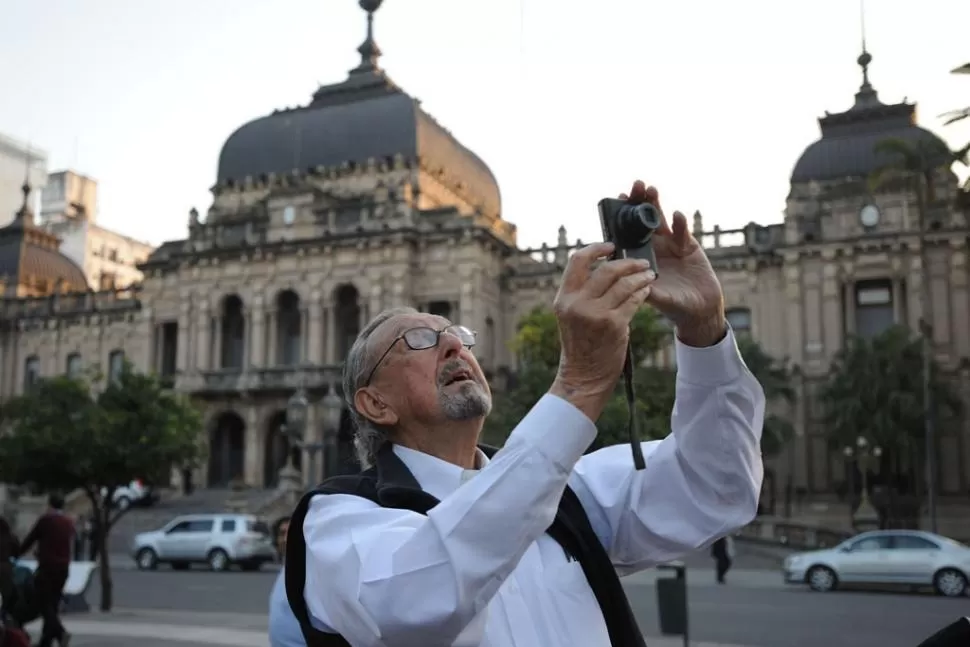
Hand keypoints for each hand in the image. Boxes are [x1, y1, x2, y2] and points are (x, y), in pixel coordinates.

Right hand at [549, 242, 654, 420]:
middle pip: (606, 269)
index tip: (611, 246)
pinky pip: (633, 301)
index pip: (577, 260)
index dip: (596, 248)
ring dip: (640, 277)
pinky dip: (642, 293)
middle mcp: (577, 303)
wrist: (583, 378)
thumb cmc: (581, 346)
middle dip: (628, 262)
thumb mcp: (572, 316)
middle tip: (641, 261)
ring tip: (649, 275)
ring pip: (624, 284)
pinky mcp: (614, 325)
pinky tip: (646, 291)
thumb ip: (583, 294)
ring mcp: (595, 314)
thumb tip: (605, 270)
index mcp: (564, 298)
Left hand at [620, 181, 725, 345]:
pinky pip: (682, 231)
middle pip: (643, 220)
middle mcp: (652, 248)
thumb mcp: (657, 298)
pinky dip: (680, 224)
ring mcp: (670, 245)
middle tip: (636, 185)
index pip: (627, 232)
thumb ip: (646, 289)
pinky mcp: (688, 246)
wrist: (700, 310)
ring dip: (656, 204)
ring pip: (661, 220)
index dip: (623, 216)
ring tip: (651, 189)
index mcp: (638, 257)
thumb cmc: (674, 306)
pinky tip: (678, 216)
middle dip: (639, 202)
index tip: (618, 199)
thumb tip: (631, 281)